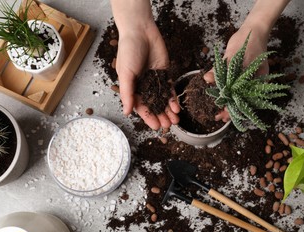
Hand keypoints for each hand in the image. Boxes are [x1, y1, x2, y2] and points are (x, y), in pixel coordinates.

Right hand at [111, 0, 179, 129]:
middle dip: (161, 116)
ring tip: (175, 121)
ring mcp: (155, 81)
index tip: (156, 127)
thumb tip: (127, 112)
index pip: (141, 107)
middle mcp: (144, 87)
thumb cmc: (129, 51)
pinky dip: (173, 99)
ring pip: (163, 100)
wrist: (141, 31)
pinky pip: (170, 89)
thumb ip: (128, 93)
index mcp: (132, 88)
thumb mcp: (125, 73)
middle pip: (154, 106)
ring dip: (168, 111)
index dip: (149, 117)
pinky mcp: (165, 74)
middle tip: (168, 126)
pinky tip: (177, 107)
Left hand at [203, 0, 289, 121]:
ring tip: (221, 114)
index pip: (245, 101)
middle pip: (243, 101)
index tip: (224, 115)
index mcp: (257, 82)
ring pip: (239, 97)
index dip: (234, 110)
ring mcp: (249, 79)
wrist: (253, 31)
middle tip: (219, 118)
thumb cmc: (248, 42)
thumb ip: (220, 69)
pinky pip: (235, 87)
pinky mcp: (242, 75)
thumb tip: (207, 79)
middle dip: (232, 110)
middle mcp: (254, 83)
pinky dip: (228, 93)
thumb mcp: (233, 55)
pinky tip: (221, 98)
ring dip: (230, 104)